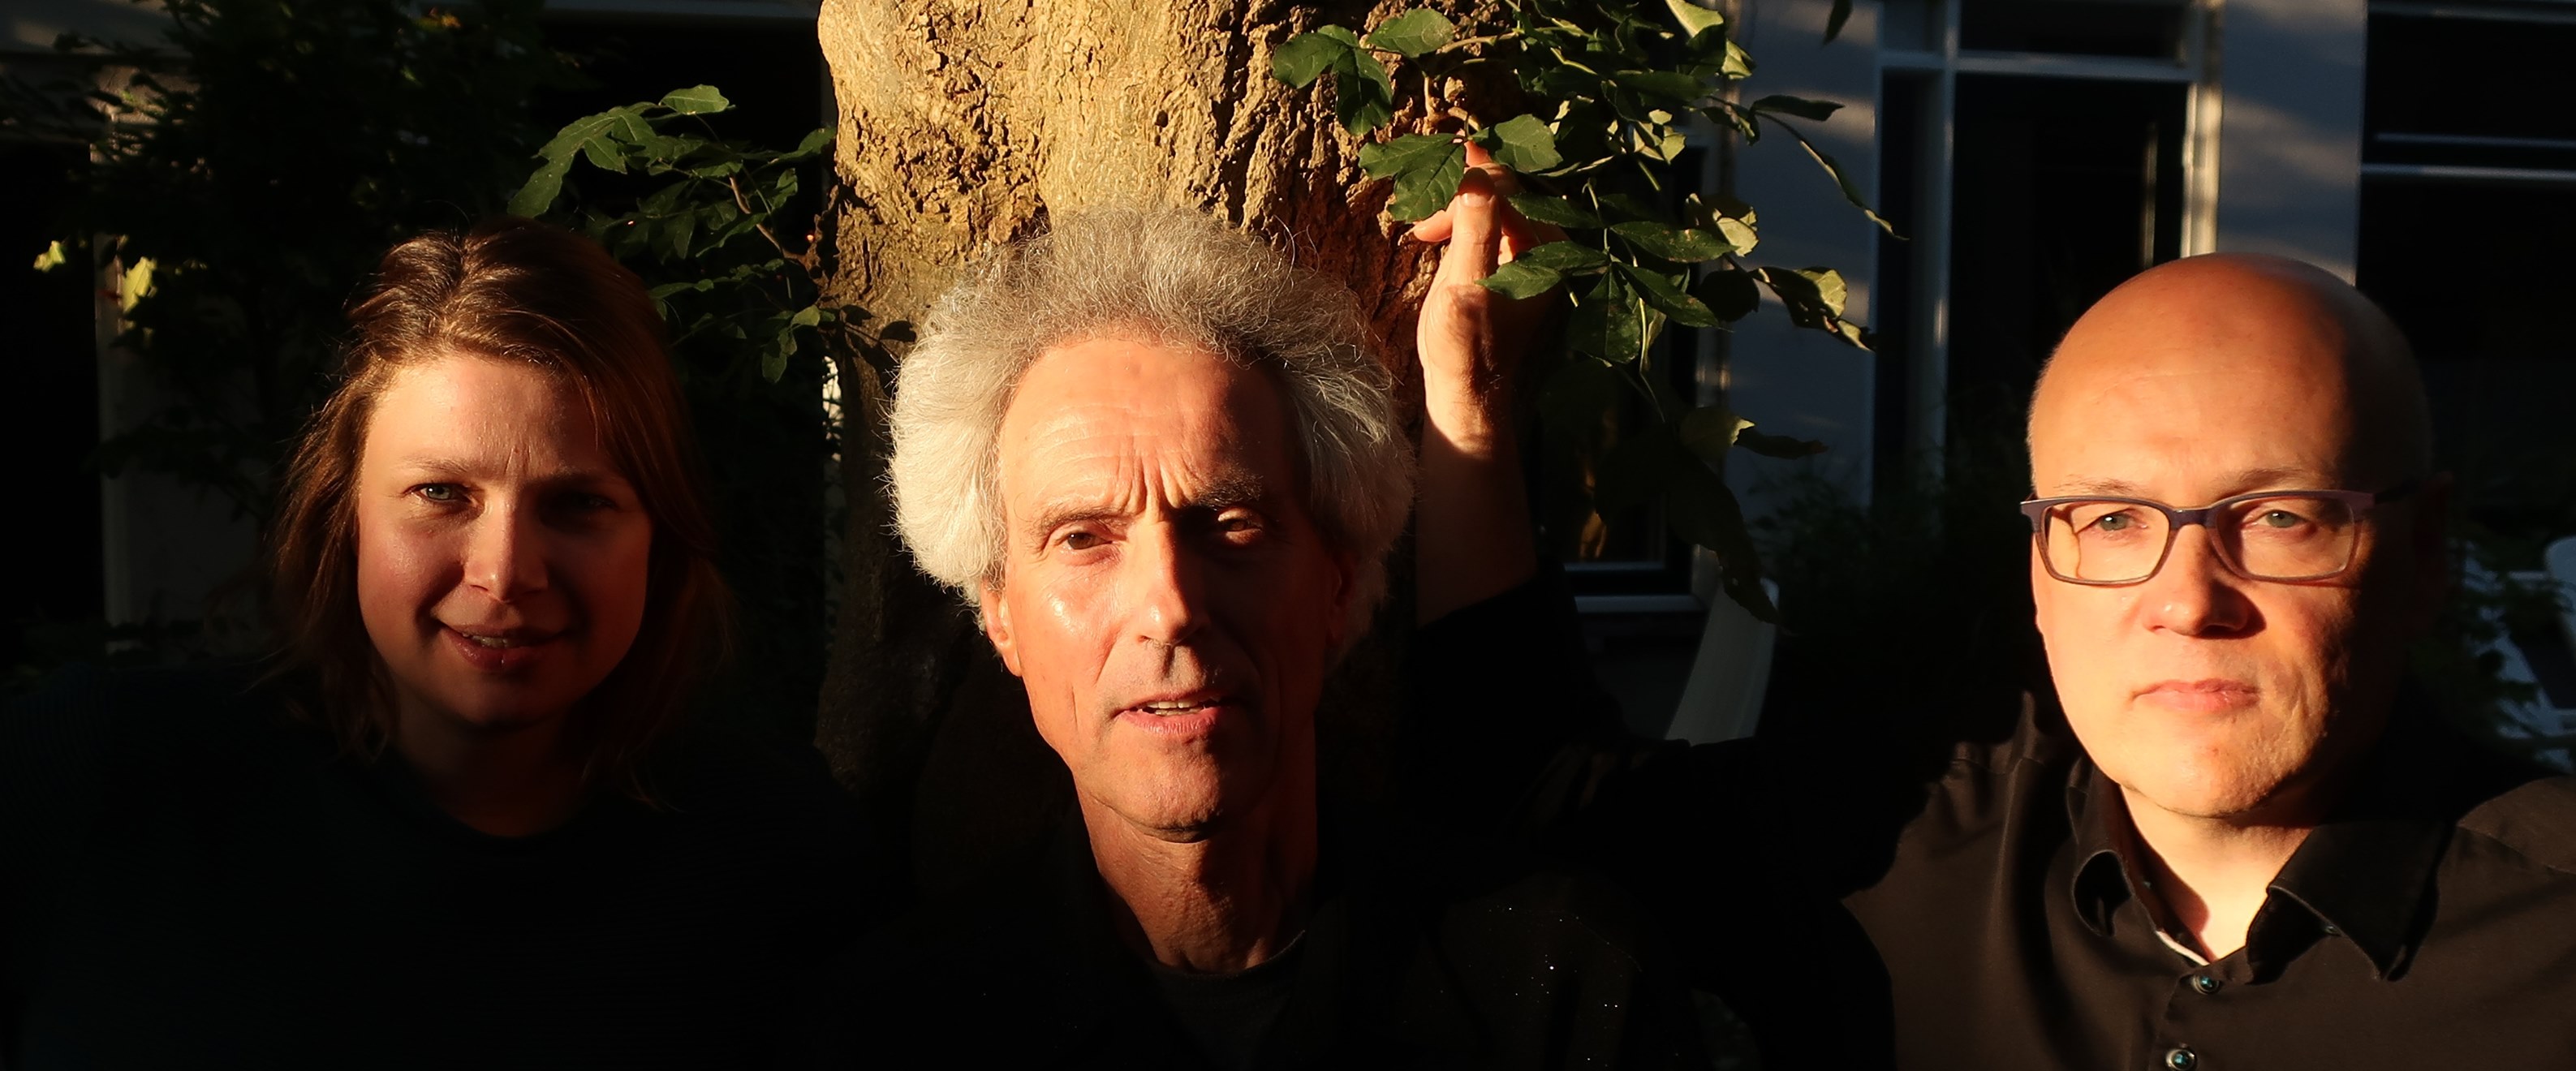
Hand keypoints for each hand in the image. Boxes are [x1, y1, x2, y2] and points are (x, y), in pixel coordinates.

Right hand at [1410, 142, 1566, 426]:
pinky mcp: (1509, 266)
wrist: (1468, 392)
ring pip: (1492, 204)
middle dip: (1459, 191)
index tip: (1436, 170)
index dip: (1470, 176)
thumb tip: (1476, 175)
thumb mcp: (1466, 288)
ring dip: (1455, 205)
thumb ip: (1475, 231)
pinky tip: (1434, 234)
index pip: (1507, 190)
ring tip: (1422, 229)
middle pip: (1502, 192)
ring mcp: (1528, 256)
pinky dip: (1460, 219)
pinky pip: (1488, 223)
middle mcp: (1545, 248)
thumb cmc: (1465, 348)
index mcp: (1546, 251)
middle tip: (1420, 215)